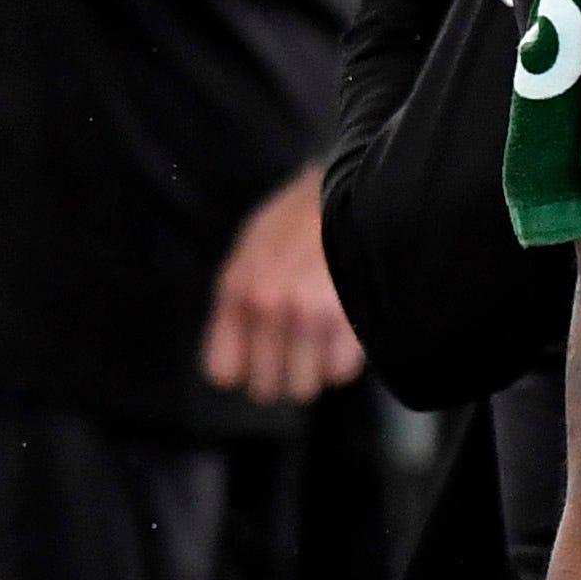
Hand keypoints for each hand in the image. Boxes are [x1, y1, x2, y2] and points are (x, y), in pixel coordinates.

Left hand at [201, 165, 364, 408]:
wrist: (356, 190)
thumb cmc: (301, 218)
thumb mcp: (253, 246)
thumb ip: (241, 297)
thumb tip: (239, 355)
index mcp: (237, 290)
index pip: (224, 373)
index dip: (245, 370)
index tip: (261, 358)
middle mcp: (267, 307)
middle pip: (266, 389)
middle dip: (283, 375)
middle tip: (299, 350)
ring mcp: (308, 317)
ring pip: (304, 389)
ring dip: (315, 372)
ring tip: (324, 342)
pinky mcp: (348, 321)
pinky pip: (339, 373)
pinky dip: (345, 361)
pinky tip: (346, 332)